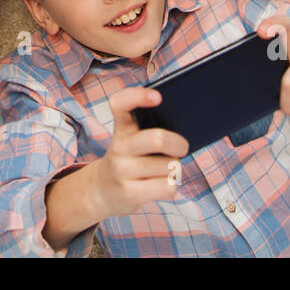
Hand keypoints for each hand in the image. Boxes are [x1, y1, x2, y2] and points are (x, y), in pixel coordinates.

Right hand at [87, 86, 188, 219]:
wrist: (103, 190)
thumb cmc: (130, 158)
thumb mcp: (133, 140)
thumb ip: (152, 130)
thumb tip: (186, 131)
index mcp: (122, 127)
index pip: (120, 103)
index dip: (138, 96)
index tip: (158, 97)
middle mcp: (119, 146)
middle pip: (157, 139)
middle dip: (179, 144)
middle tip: (182, 147)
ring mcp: (122, 170)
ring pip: (168, 166)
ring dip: (174, 168)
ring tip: (165, 169)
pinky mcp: (129, 193)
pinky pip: (167, 187)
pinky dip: (171, 186)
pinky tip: (161, 185)